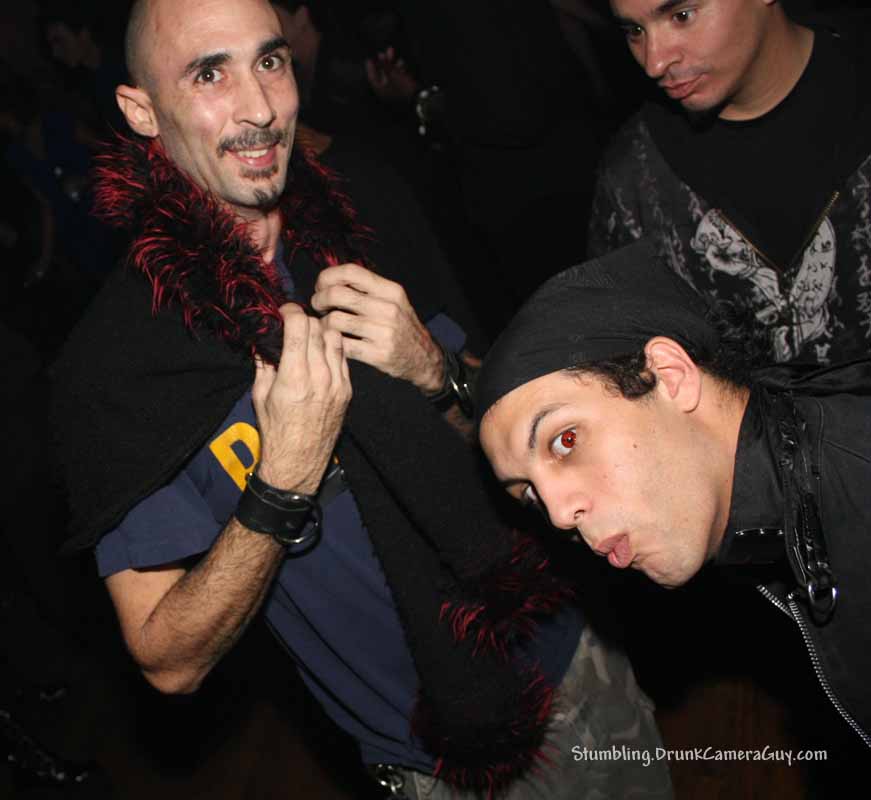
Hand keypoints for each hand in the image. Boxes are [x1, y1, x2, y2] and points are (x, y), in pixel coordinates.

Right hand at [252, 304, 350, 493]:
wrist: (300, 461)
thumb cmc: (276, 430)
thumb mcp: (260, 394)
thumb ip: (263, 363)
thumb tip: (262, 339)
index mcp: (294, 378)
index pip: (300, 327)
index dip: (291, 312)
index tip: (284, 311)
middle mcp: (320, 378)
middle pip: (318, 328)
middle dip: (304, 319)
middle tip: (294, 321)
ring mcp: (338, 384)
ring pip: (335, 338)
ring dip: (321, 330)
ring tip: (309, 334)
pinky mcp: (347, 390)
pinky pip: (343, 357)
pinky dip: (332, 348)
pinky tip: (320, 352)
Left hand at [311, 263, 443, 392]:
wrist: (423, 358)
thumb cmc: (401, 326)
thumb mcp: (393, 300)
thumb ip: (367, 289)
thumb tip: (331, 279)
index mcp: (391, 291)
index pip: (350, 272)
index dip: (328, 276)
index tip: (320, 286)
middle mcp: (388, 308)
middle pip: (337, 294)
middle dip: (319, 299)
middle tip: (318, 306)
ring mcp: (383, 332)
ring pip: (335, 320)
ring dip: (323, 322)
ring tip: (326, 325)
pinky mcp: (377, 354)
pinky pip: (341, 344)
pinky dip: (332, 341)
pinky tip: (334, 340)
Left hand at [365, 47, 419, 103]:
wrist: (417, 97)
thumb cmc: (402, 86)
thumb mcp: (393, 74)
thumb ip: (385, 65)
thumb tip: (380, 56)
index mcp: (380, 90)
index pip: (372, 78)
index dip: (370, 68)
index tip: (369, 59)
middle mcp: (385, 90)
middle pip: (381, 74)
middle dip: (383, 63)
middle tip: (382, 53)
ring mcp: (393, 89)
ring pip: (390, 74)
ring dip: (391, 64)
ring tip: (394, 55)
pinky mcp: (401, 87)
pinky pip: (397, 77)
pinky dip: (398, 70)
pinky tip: (401, 64)